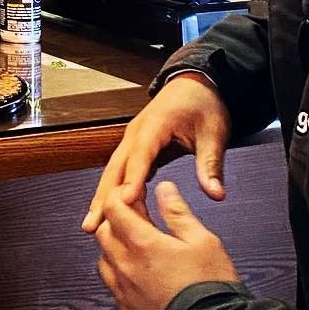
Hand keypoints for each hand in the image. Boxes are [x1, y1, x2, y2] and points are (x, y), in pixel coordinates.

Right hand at [81, 73, 231, 233]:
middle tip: (93, 225)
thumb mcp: (214, 133)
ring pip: (113, 171)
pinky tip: (109, 213)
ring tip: (92, 225)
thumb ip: (211, 164)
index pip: (141, 155)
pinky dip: (113, 191)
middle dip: (103, 197)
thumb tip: (216, 194)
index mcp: (155, 125)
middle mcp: (136, 133)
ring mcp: (132, 140)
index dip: (133, 179)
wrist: (196, 84)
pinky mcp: (136, 147)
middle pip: (115, 167)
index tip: (127, 203)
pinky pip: (120, 171)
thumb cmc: (203, 104)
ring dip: (102, 197)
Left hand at [95, 180, 239, 309]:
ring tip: (140, 250)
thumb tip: (163, 188)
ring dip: (116, 249)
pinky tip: (142, 279)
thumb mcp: (202, 241)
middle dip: (117, 220)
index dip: (122, 195)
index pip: (113, 207)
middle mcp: (123, 266)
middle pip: (103, 232)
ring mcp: (121, 293)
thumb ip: (177, 213)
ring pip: (104, 260)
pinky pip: (113, 288)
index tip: (137, 195)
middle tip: (140, 220)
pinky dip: (122, 277)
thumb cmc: (210, 287)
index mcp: (141, 243)